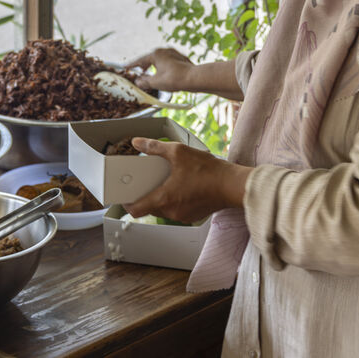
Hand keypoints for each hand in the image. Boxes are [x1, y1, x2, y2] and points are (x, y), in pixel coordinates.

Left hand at [122, 138, 251, 223]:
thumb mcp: (178, 152)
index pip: (135, 210)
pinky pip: (176, 210)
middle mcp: (171, 212)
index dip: (127, 203)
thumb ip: (155, 147)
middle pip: (149, 208)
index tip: (125, 194)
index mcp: (164, 199)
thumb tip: (138, 143)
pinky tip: (181, 186)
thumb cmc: (208, 171)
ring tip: (165, 180)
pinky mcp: (193, 215)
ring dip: (161, 197)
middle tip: (147, 181)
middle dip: (146, 195)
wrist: (233, 185)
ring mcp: (183, 216)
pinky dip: (174, 200)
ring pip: (163, 209)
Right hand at [128, 48, 195, 91]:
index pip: (140, 60)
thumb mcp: (155, 82)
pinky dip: (163, 67)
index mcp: (156, 54)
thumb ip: (144, 81)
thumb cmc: (174, 79)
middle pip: (150, 58)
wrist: (194, 78)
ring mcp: (174, 53)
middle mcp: (164, 50)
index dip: (132, 65)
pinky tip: (164, 73)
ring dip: (154, 66)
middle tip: (139, 71)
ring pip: (160, 59)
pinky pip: (169, 62)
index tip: (126, 67)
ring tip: (151, 73)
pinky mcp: (181, 58)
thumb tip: (138, 81)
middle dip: (144, 65)